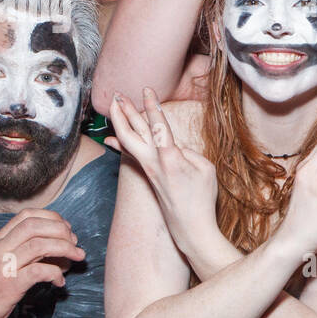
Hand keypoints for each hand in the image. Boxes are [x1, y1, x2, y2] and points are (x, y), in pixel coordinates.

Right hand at [0, 209, 85, 317]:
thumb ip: (21, 252)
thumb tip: (56, 249)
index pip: (27, 215)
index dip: (52, 218)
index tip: (65, 230)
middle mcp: (0, 249)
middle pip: (35, 225)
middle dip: (62, 230)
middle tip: (75, 244)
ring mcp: (3, 266)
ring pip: (39, 245)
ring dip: (65, 249)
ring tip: (77, 257)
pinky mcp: (8, 286)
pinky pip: (38, 271)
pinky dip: (55, 273)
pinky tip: (59, 282)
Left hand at [109, 88, 220, 260]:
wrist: (190, 227)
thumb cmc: (202, 199)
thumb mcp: (205, 170)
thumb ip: (189, 152)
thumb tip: (175, 147)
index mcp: (171, 158)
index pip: (158, 126)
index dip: (151, 107)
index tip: (146, 90)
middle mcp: (154, 162)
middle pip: (133, 132)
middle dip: (125, 111)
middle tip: (117, 94)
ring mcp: (149, 170)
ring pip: (129, 141)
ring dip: (120, 122)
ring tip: (113, 106)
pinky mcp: (149, 177)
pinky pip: (131, 155)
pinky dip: (121, 144)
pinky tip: (111, 137)